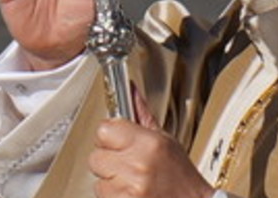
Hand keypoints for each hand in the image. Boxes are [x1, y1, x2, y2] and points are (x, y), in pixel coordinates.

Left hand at [89, 91, 213, 197]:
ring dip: (110, 181)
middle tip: (128, 164)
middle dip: (109, 160)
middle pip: (95, 156)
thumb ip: (142, 115)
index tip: (118, 142)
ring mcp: (129, 189)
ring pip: (98, 178)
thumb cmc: (181, 177)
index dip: (109, 136)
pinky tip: (130, 192)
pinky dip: (113, 195)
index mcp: (148, 144)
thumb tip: (130, 89)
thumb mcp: (166, 140)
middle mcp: (137, 165)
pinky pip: (102, 194)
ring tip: (132, 181)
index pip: (103, 130)